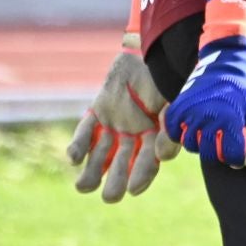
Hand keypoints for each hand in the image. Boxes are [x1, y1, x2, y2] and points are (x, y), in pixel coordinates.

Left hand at [67, 36, 178, 201]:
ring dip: (92, 171)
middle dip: (115, 180)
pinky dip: (78, 145)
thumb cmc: (165, 75)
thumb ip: (170, 127)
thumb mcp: (173, 101)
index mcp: (156, 135)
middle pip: (122, 163)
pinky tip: (72, 158)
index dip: (142, 175)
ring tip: (82, 188)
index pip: (148, 162)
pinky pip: (86, 131)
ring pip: (101, 153)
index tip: (133, 190)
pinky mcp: (98, 112)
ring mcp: (115, 123)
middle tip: (109, 198)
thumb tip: (164, 156)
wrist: (146, 48)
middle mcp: (134, 134)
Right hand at [162, 0, 245, 169]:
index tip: (238, 151)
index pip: (231, 156)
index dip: (236, 158)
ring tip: (210, 131)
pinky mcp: (177, 108)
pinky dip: (182, 134)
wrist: (223, 66)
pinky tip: (195, 126)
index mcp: (230, 117)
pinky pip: (175, 133)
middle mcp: (207, 115)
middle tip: (224, 140)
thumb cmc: (245, 94)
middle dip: (219, 152)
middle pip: (209, 154)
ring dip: (200, 143)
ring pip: (190, 145)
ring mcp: (189, 111)